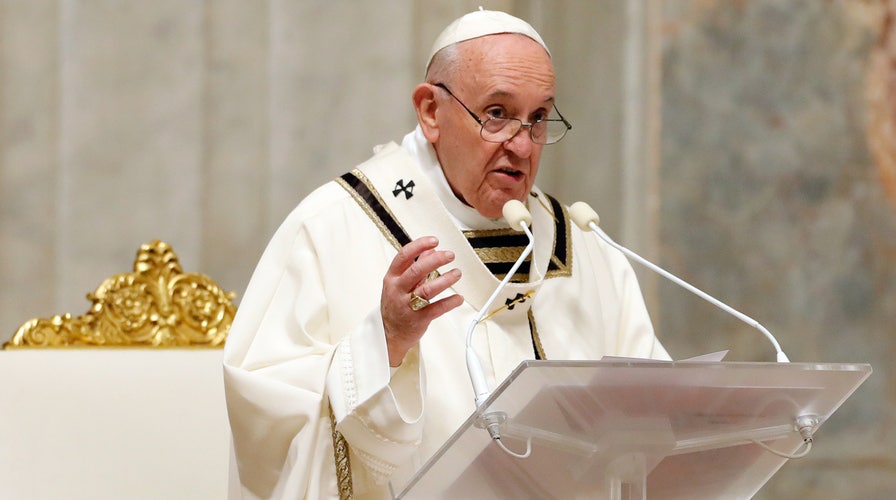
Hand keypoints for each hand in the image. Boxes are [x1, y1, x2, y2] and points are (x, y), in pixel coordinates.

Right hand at [381, 236, 462, 365]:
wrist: (389, 333)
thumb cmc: (395, 306)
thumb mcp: (400, 283)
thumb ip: (415, 266)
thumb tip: (430, 250)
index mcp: (392, 278)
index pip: (404, 256)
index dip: (419, 246)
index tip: (434, 241)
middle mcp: (398, 290)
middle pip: (416, 271)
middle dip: (435, 260)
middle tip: (449, 255)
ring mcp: (407, 305)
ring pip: (427, 290)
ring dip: (445, 280)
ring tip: (456, 273)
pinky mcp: (418, 319)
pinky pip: (436, 309)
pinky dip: (449, 302)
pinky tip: (458, 298)